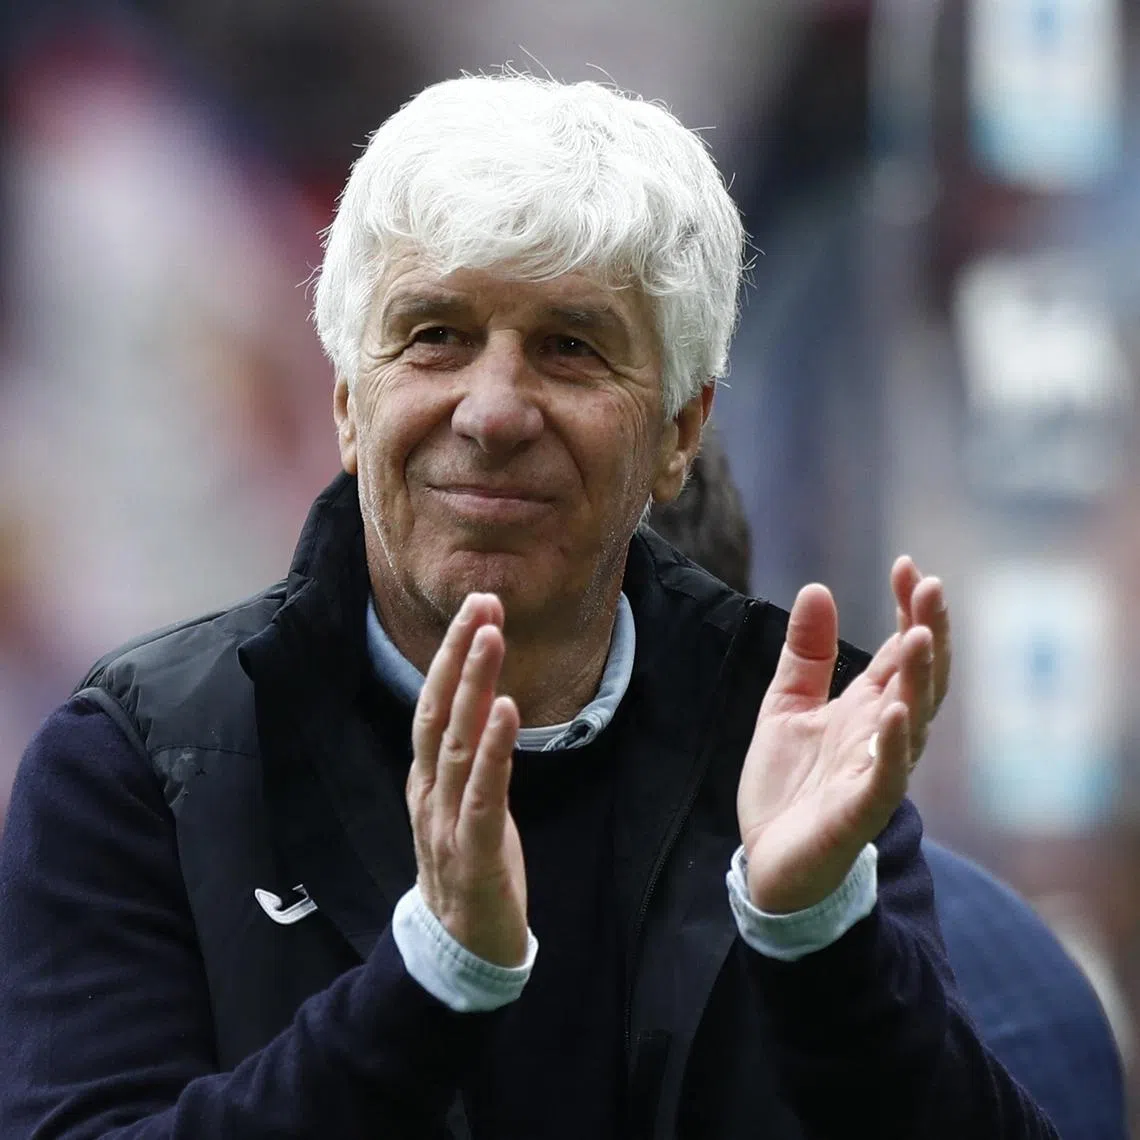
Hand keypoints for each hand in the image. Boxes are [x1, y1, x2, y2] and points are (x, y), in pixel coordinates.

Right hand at [406, 592, 526, 965]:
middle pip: (437, 711)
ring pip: (456, 744)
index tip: (478, 608)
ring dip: (475, 685)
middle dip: (460, 654)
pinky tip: (507, 712)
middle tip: (482, 603)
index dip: (452, 655)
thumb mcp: (466, 801)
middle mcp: (427, 794)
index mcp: (425, 779)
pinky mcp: (475, 854)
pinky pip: (483, 795)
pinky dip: (493, 751)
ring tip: (492, 637)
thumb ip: (469, 755)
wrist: (463, 952)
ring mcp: (446, 824)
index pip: (432, 704)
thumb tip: (489, 696)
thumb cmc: (470, 865)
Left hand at [736, 560, 950, 914]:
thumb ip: (804, 654)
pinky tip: (895, 711)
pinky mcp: (859, 811)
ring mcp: (875, 772)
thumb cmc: (788, 786)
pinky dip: (894, 744)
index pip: (898, 652)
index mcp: (866, 708)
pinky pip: (885, 776)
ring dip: (918, 678)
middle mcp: (881, 735)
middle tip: (929, 586)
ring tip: (919, 634)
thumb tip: (818, 587)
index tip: (907, 565)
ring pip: (913, 721)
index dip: (906, 609)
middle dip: (928, 631)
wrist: (769, 861)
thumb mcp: (786, 706)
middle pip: (919, 678)